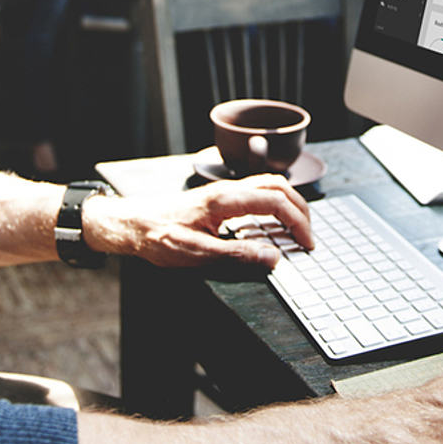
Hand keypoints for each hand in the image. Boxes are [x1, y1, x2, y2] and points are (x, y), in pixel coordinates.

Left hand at [81, 176, 312, 267]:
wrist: (133, 224)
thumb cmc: (159, 237)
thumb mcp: (197, 254)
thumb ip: (237, 255)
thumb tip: (273, 257)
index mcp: (225, 200)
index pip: (275, 201)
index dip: (297, 222)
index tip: (307, 244)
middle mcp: (228, 190)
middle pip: (278, 187)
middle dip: (301, 210)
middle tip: (310, 238)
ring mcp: (224, 191)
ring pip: (269, 186)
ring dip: (289, 204)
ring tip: (298, 230)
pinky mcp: (220, 199)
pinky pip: (257, 193)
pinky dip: (275, 205)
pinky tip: (274, 225)